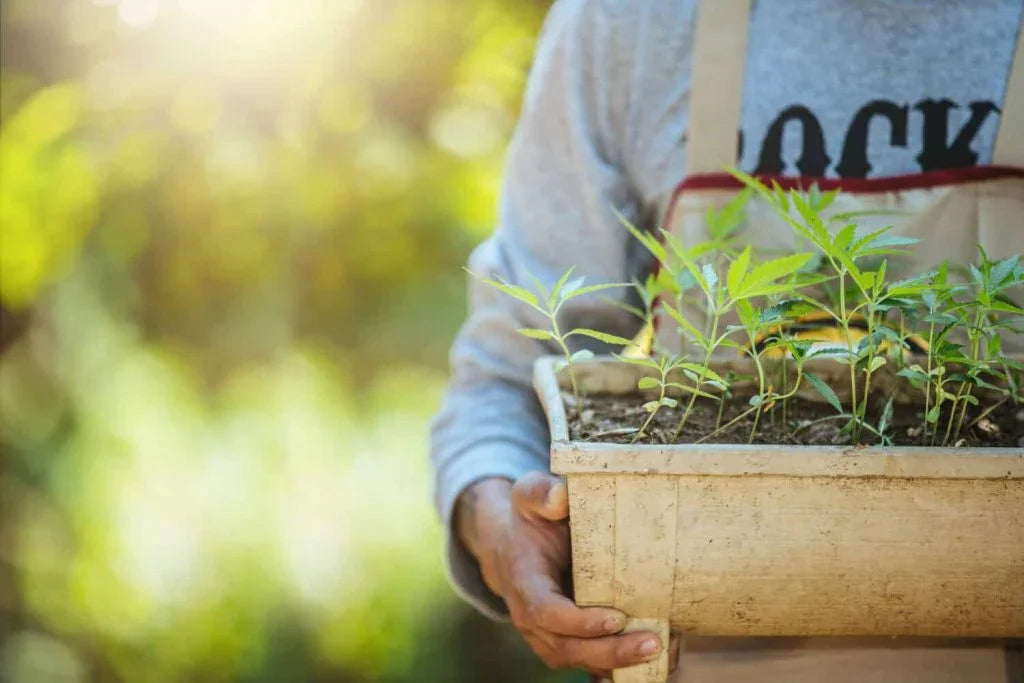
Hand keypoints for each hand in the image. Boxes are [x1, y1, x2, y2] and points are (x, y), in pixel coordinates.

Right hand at [455, 472, 675, 676]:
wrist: (513, 547)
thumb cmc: (529, 519)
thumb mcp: (528, 495)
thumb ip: (541, 492)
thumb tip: (562, 497)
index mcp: (525, 582)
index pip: (547, 612)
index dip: (580, 621)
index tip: (617, 617)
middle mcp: (532, 618)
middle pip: (567, 648)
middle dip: (611, 651)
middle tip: (653, 643)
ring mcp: (548, 637)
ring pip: (581, 662)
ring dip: (621, 663)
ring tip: (664, 650)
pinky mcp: (568, 643)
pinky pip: (593, 664)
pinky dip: (623, 666)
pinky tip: (660, 658)